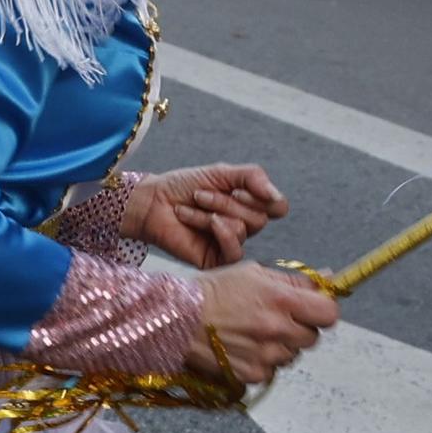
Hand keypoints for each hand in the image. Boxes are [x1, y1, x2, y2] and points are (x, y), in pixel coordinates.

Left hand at [125, 164, 288, 268]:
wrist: (152, 201)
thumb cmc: (183, 186)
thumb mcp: (222, 172)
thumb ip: (253, 177)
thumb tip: (276, 197)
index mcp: (249, 205)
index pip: (279, 207)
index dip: (263, 197)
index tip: (237, 188)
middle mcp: (244, 225)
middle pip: (259, 218)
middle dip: (226, 202)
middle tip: (200, 195)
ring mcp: (231, 243)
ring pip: (243, 229)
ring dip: (213, 212)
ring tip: (191, 206)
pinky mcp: (217, 259)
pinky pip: (235, 251)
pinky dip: (220, 232)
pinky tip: (203, 222)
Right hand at [188, 262, 337, 383]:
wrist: (175, 318)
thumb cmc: (212, 290)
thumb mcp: (252, 273)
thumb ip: (294, 280)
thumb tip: (331, 279)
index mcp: (280, 300)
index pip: (329, 313)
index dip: (322, 309)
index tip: (312, 307)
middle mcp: (277, 329)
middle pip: (312, 337)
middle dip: (298, 327)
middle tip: (274, 318)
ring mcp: (266, 356)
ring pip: (291, 354)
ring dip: (279, 345)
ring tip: (251, 331)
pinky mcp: (253, 375)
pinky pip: (272, 370)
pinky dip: (262, 360)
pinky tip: (242, 346)